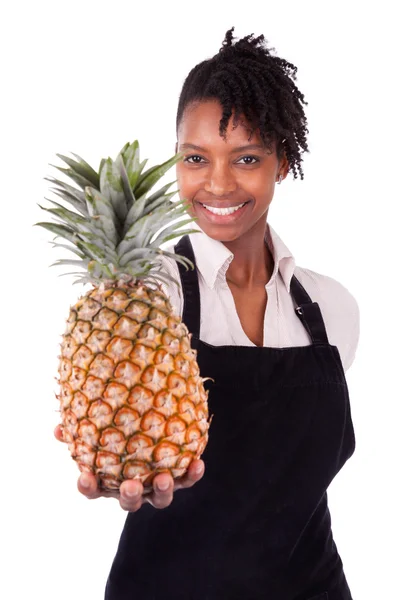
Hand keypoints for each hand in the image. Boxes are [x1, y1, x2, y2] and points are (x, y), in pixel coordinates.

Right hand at [54, 425, 204, 510]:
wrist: (154, 428)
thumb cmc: (118, 434)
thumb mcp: (98, 431)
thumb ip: (78, 431)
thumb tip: (57, 428)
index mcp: (110, 482)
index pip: (94, 490)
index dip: (88, 487)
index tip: (84, 476)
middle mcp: (134, 489)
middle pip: (130, 502)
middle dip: (130, 496)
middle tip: (130, 485)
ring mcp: (156, 487)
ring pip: (160, 499)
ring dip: (162, 491)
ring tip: (163, 478)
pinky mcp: (179, 478)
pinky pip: (187, 479)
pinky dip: (192, 474)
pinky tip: (197, 463)